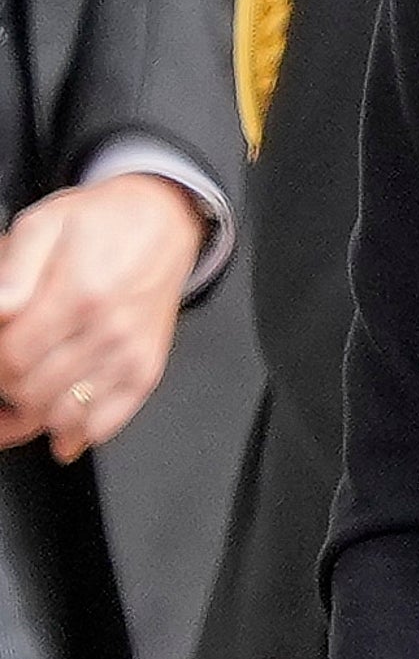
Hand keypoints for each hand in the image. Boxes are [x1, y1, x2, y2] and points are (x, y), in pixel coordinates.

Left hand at [0, 176, 203, 458]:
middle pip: (32, 391)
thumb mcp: (42, 224)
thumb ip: (12, 269)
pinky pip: (107, 422)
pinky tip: (57, 432)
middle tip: (3, 373)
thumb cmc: (100, 223)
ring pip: (64, 415)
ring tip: (15, 405)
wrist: (163, 223)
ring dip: (30, 417)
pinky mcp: (147, 370)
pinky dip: (77, 435)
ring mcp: (131, 355)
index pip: (11, 356)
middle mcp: (109, 331)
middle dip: (3, 390)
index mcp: (80, 294)